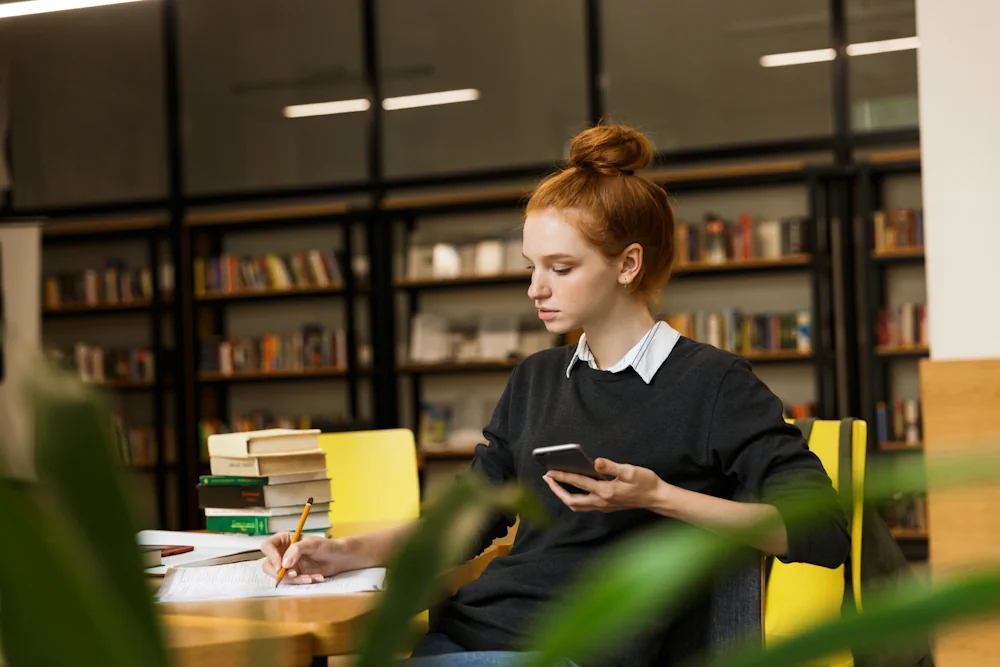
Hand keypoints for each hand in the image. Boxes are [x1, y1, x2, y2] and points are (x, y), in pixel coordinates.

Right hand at [260, 533, 350, 584]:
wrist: (338, 558)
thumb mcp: (312, 544)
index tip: (280, 565)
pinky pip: (292, 582)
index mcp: (284, 540)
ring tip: (310, 577)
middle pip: (268, 565)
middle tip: (295, 574)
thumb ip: (296, 550)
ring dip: (295, 579)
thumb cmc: (326, 546)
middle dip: (280, 573)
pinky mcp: (295, 575)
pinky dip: (302, 582)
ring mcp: (288, 565)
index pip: (267, 546)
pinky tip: (316, 578)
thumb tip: (284, 563)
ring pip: (280, 577)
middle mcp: (282, 553)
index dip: (271, 556)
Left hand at [543, 458, 667, 512]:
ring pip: (577, 505)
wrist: (657, 498)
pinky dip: (573, 499)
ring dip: (564, 495)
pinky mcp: (607, 507)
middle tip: (547, 478)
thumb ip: (611, 466)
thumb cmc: (646, 482)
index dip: (562, 477)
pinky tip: (572, 489)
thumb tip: (595, 461)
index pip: (578, 483)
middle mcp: (602, 501)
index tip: (549, 471)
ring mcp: (604, 506)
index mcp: (606, 491)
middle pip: (571, 500)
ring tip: (555, 484)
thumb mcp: (630, 471)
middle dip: (557, 489)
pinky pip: (584, 506)